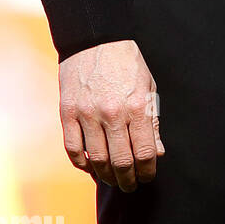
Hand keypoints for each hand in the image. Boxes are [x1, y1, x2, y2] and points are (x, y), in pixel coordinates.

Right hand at [59, 39, 163, 191]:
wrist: (95, 38)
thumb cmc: (126, 62)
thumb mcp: (148, 87)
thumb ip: (153, 121)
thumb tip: (157, 152)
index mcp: (137, 106)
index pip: (145, 152)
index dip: (148, 170)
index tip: (148, 176)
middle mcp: (112, 113)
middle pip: (121, 162)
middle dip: (128, 179)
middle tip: (130, 185)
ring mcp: (87, 114)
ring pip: (97, 160)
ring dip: (106, 176)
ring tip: (112, 179)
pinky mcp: (67, 113)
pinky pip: (73, 150)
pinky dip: (82, 164)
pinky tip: (91, 166)